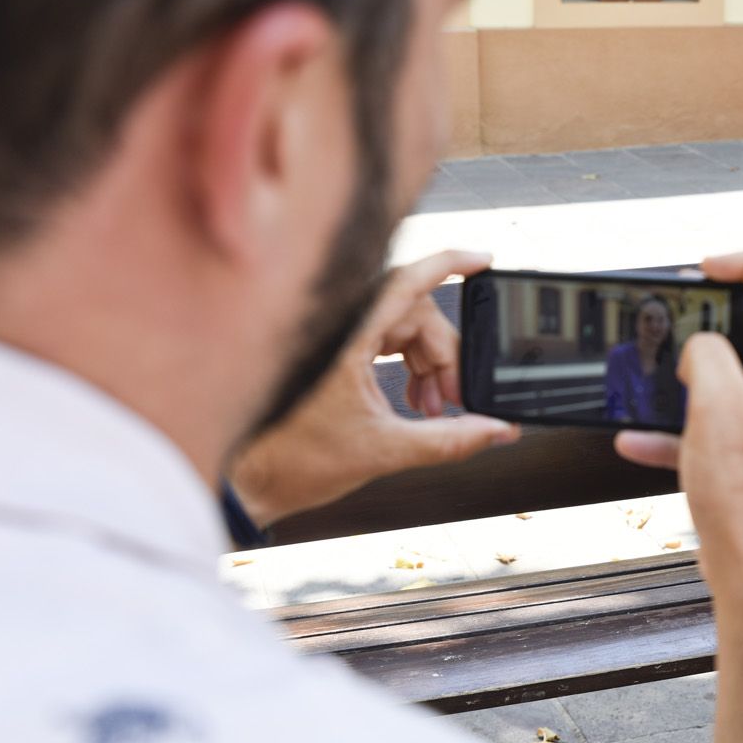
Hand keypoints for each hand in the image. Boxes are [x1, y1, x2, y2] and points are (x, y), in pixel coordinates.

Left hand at [227, 250, 518, 527]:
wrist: (246, 482)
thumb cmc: (291, 461)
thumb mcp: (385, 451)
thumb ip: (449, 440)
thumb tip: (496, 431)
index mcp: (347, 338)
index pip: (408, 281)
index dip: (450, 263)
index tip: (483, 260)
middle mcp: (339, 327)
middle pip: (416, 315)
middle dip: (446, 356)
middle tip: (457, 400)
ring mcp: (334, 338)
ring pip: (403, 330)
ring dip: (429, 365)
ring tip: (434, 409)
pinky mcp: (331, 353)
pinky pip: (384, 342)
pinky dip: (409, 367)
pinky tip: (415, 402)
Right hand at [614, 252, 742, 586]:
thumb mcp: (716, 409)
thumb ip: (706, 356)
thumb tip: (700, 346)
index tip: (707, 265)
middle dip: (719, 314)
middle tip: (686, 307)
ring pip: (739, 376)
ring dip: (697, 370)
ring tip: (662, 368)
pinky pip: (723, 423)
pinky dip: (685, 423)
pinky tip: (640, 436)